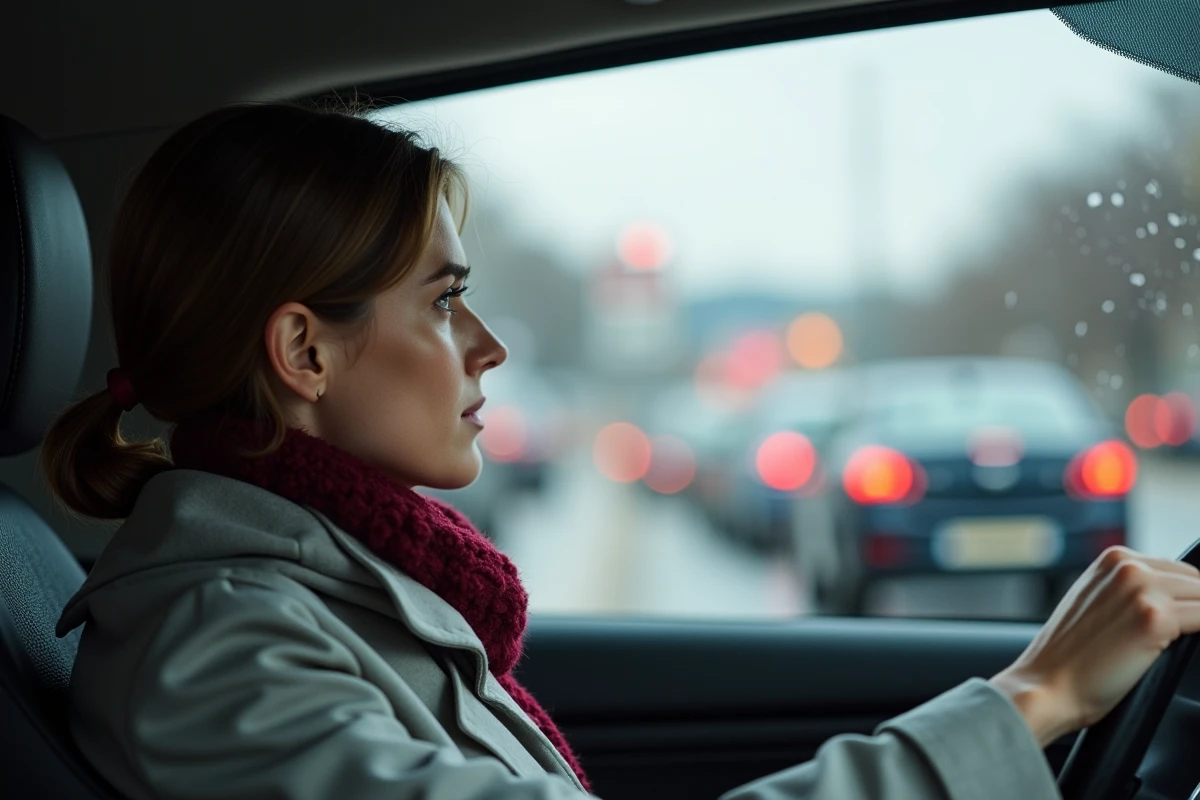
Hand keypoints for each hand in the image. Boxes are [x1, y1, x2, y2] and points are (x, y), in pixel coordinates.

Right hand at [989, 546, 1199, 746]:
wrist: (1047, 685)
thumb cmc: (1067, 657)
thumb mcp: (1094, 604)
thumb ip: (1129, 591)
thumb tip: (1172, 600)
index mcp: (1114, 558)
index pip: (1178, 570)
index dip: (1187, 598)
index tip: (1186, 620)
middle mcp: (1128, 566)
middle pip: (1196, 581)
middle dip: (1197, 608)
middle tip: (1181, 635)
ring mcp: (1142, 589)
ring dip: (1198, 620)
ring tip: (1177, 643)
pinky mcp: (1155, 618)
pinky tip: (1180, 647)